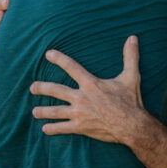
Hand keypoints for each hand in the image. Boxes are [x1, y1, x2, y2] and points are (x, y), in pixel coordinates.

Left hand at [29, 35, 149, 144]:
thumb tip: (133, 38)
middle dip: (42, 88)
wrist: (131, 125)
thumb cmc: (131, 101)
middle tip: (33, 87)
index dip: (59, 59)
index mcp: (91, 83)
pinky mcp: (81, 127)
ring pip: (55, 111)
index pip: (71, 67)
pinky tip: (45, 129)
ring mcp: (79, 113)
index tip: (48, 54)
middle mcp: (81, 97)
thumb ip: (130, 56)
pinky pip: (63, 128)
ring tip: (34, 111)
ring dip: (43, 111)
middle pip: (56, 90)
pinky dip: (53, 129)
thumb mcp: (131, 76)